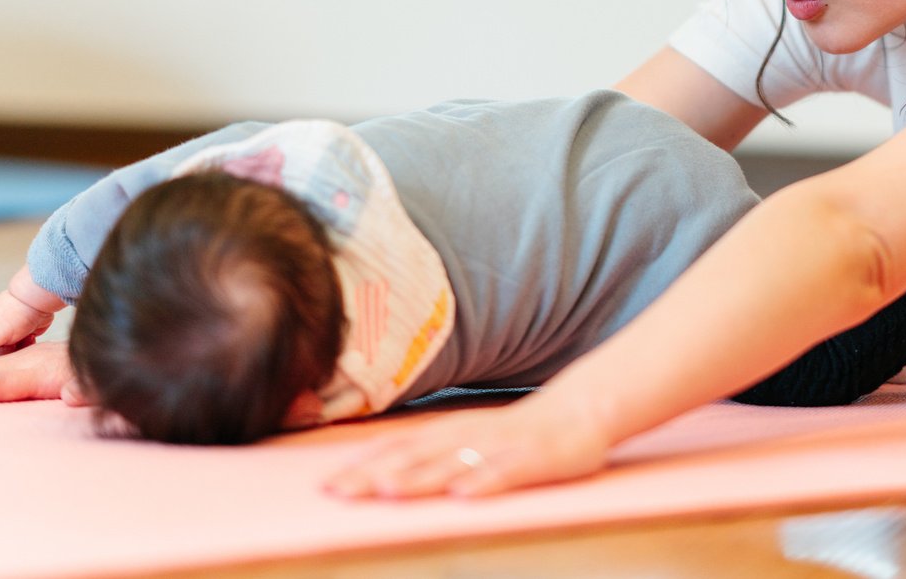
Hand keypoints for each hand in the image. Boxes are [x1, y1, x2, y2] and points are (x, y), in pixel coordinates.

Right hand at [0, 267, 65, 361]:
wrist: (40, 298)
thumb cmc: (18, 310)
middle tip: (6, 365)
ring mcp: (6, 336)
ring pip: (4, 356)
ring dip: (12, 357)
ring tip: (20, 346)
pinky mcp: (20, 337)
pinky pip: (18, 351)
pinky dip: (23, 351)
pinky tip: (30, 341)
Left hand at [323, 394, 610, 499]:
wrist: (580, 410)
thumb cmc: (517, 433)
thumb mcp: (467, 439)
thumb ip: (428, 453)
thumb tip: (379, 473)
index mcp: (448, 433)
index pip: (397, 450)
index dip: (361, 467)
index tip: (325, 487)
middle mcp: (468, 437)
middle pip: (416, 457)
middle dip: (376, 476)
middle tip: (339, 493)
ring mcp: (500, 447)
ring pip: (455, 462)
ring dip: (421, 476)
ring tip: (391, 491)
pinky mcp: (534, 458)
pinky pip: (507, 472)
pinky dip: (485, 482)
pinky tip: (464, 495)